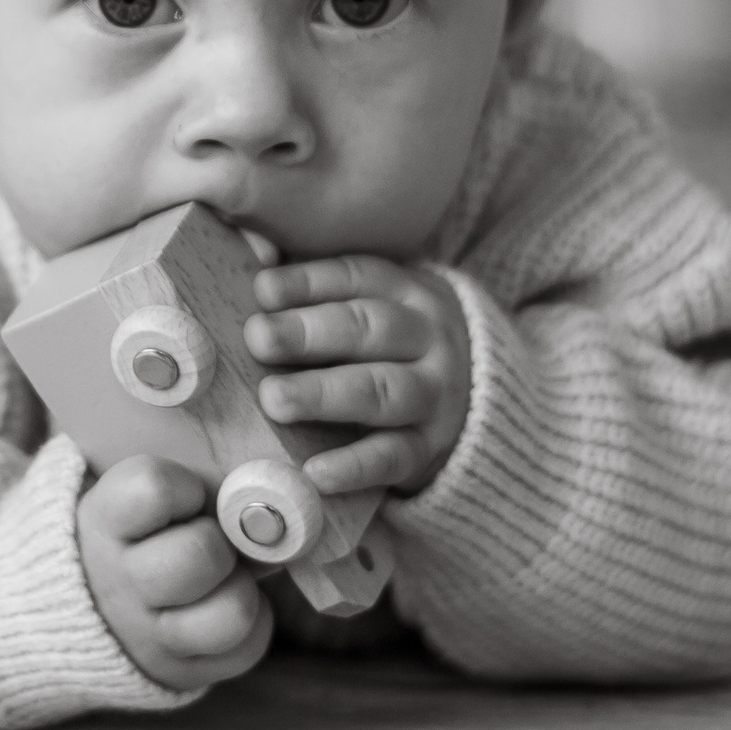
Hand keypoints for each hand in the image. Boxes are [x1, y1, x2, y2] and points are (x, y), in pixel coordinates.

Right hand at [77, 455, 271, 689]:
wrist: (93, 602)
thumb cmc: (143, 529)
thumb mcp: (144, 495)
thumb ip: (197, 482)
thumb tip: (275, 494)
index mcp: (104, 522)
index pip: (153, 488)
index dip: (186, 487)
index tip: (183, 497)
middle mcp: (118, 584)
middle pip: (203, 553)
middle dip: (220, 540)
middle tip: (209, 539)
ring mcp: (147, 636)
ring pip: (233, 612)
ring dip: (240, 586)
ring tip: (223, 577)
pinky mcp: (181, 671)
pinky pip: (248, 644)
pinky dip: (252, 621)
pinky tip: (224, 604)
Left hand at [245, 256, 471, 496]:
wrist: (475, 394)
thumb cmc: (389, 342)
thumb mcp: (369, 301)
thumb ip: (312, 285)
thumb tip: (255, 258)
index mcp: (406, 291)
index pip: (356, 278)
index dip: (308, 282)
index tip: (262, 290)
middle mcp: (427, 338)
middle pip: (369, 329)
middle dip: (310, 333)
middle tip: (258, 338)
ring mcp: (433, 396)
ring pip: (381, 392)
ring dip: (325, 394)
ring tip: (273, 399)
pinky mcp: (427, 449)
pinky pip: (392, 457)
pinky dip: (354, 466)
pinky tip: (314, 471)